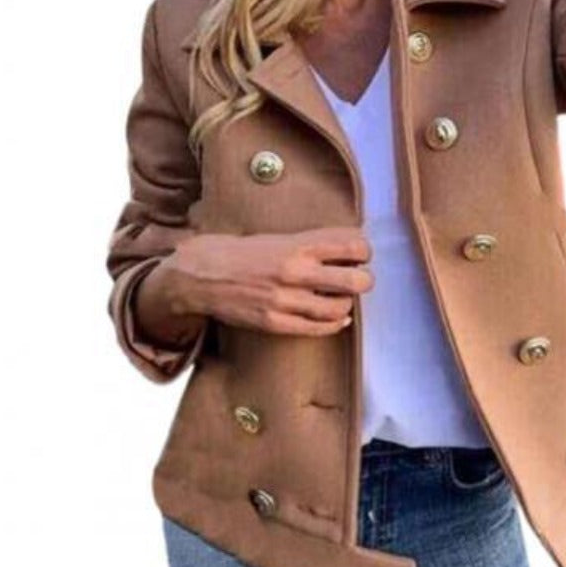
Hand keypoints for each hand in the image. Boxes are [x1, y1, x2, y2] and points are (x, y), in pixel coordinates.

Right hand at [161, 226, 374, 336]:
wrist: (201, 274)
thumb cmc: (242, 253)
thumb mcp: (277, 238)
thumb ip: (310, 243)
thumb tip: (350, 247)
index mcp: (297, 245)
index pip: (352, 246)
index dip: (364, 252)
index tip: (360, 255)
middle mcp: (294, 272)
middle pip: (355, 281)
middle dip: (363, 281)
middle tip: (358, 279)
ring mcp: (285, 300)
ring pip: (339, 308)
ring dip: (346, 303)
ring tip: (340, 298)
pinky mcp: (275, 322)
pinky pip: (318, 328)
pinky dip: (335, 324)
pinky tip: (338, 318)